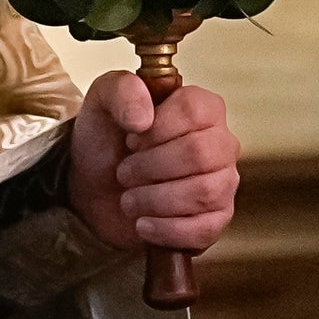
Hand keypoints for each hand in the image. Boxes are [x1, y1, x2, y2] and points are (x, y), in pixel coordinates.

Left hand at [66, 67, 237, 258]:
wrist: (95, 189)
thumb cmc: (107, 142)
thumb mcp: (102, 102)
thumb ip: (122, 90)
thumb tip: (143, 117)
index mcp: (202, 108)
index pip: (195, 111)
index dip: (158, 129)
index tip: (131, 138)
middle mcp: (221, 143)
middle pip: (200, 153)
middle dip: (150, 167)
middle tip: (125, 172)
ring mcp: (223, 183)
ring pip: (204, 192)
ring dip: (154, 199)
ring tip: (130, 198)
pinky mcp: (216, 219)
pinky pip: (204, 228)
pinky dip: (165, 228)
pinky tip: (143, 223)